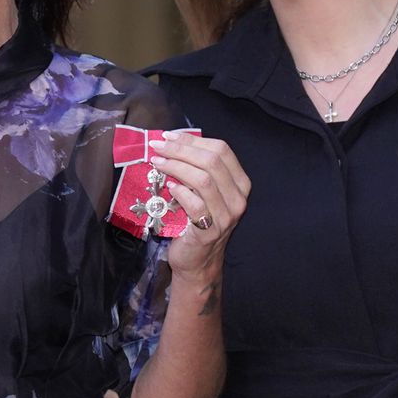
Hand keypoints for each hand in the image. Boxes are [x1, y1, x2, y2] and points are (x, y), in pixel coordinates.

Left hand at [145, 134, 249, 277]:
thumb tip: (173, 142)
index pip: (221, 150)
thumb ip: (198, 169)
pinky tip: (169, 187)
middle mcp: (238, 198)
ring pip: (203, 179)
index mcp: (240, 183)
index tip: (169, 137)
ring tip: (157, 163)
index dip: (192, 140)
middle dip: (181, 150)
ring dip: (176, 167)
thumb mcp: (203, 192)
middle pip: (211, 161)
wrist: (197, 261)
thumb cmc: (197, 221)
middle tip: (157, 147)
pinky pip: (195, 204)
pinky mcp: (210, 231)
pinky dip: (180, 192)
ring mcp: (227, 216)